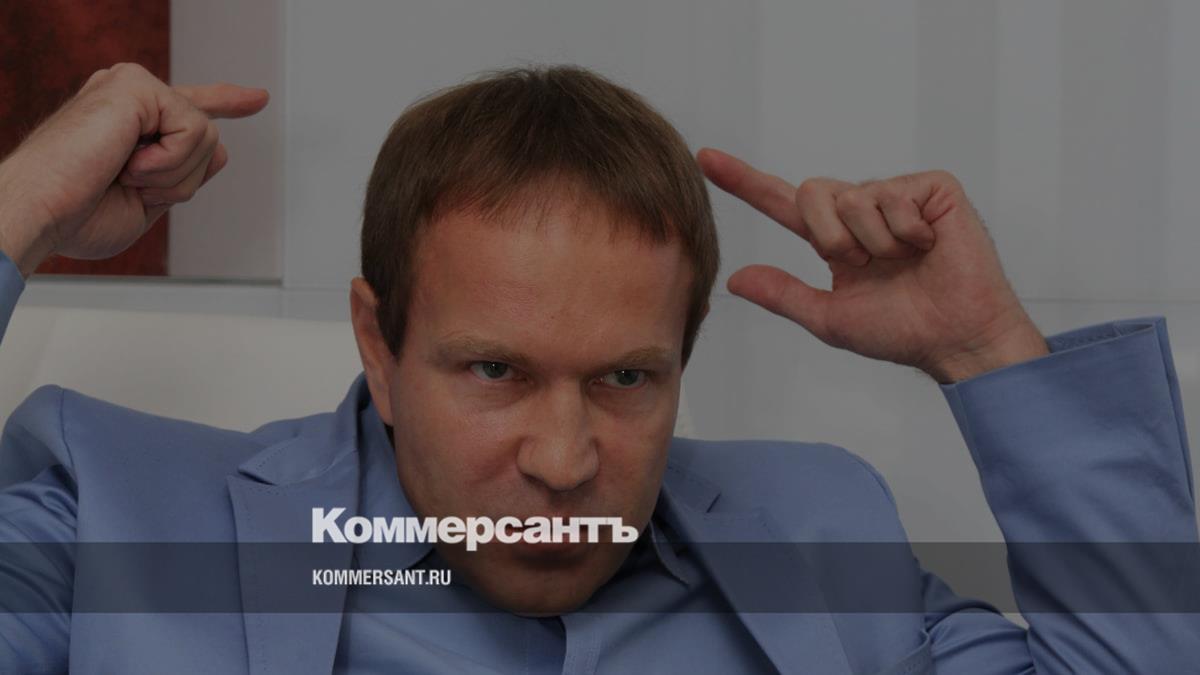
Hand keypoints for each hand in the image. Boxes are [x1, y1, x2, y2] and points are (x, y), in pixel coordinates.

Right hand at [0, 62, 268, 277]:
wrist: (42, 212)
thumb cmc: (76, 215)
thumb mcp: (146, 205)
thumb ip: (183, 175)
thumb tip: (219, 149)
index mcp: (130, 125)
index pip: (188, 108)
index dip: (226, 100)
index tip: (257, 99)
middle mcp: (131, 98)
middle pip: (206, 140)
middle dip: (183, 181)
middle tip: (129, 187)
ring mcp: (132, 87)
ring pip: (206, 137)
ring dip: (173, 175)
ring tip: (125, 176)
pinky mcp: (135, 85)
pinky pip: (194, 130)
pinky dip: (169, 162)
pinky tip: (128, 163)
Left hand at [697, 147, 1047, 382]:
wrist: (957, 338)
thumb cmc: (902, 331)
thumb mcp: (829, 318)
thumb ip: (783, 294)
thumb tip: (734, 279)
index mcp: (835, 239)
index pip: (782, 205)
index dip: (745, 182)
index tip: (706, 158)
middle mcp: (862, 211)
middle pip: (810, 192)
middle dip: (829, 235)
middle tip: (867, 265)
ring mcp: (898, 195)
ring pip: (852, 196)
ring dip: (873, 240)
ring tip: (904, 260)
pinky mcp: (932, 188)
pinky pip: (893, 196)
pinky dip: (906, 232)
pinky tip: (929, 246)